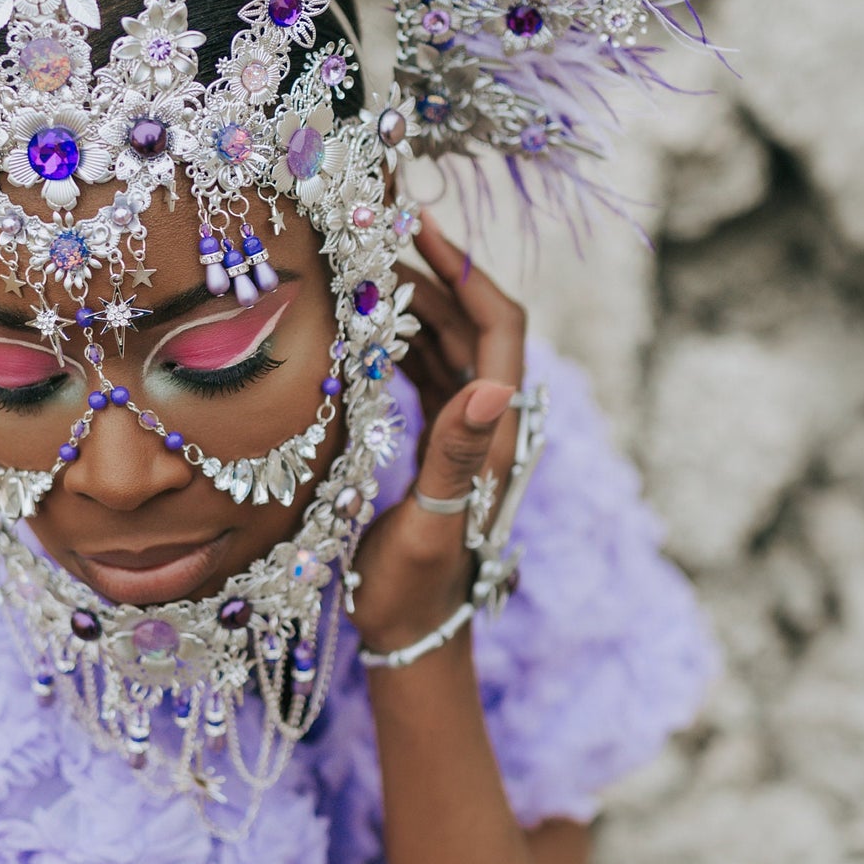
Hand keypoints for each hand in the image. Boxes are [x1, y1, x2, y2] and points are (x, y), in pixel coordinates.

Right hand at [349, 210, 527, 657]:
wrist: (413, 636)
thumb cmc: (415, 590)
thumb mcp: (432, 522)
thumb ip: (456, 455)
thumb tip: (494, 388)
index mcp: (495, 433)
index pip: (498, 326)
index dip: (466, 270)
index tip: (419, 226)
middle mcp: (488, 424)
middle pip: (473, 325)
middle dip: (433, 272)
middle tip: (377, 232)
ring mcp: (466, 434)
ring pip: (448, 346)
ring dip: (415, 303)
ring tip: (365, 266)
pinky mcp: (440, 446)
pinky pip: (427, 375)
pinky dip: (401, 342)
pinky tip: (367, 326)